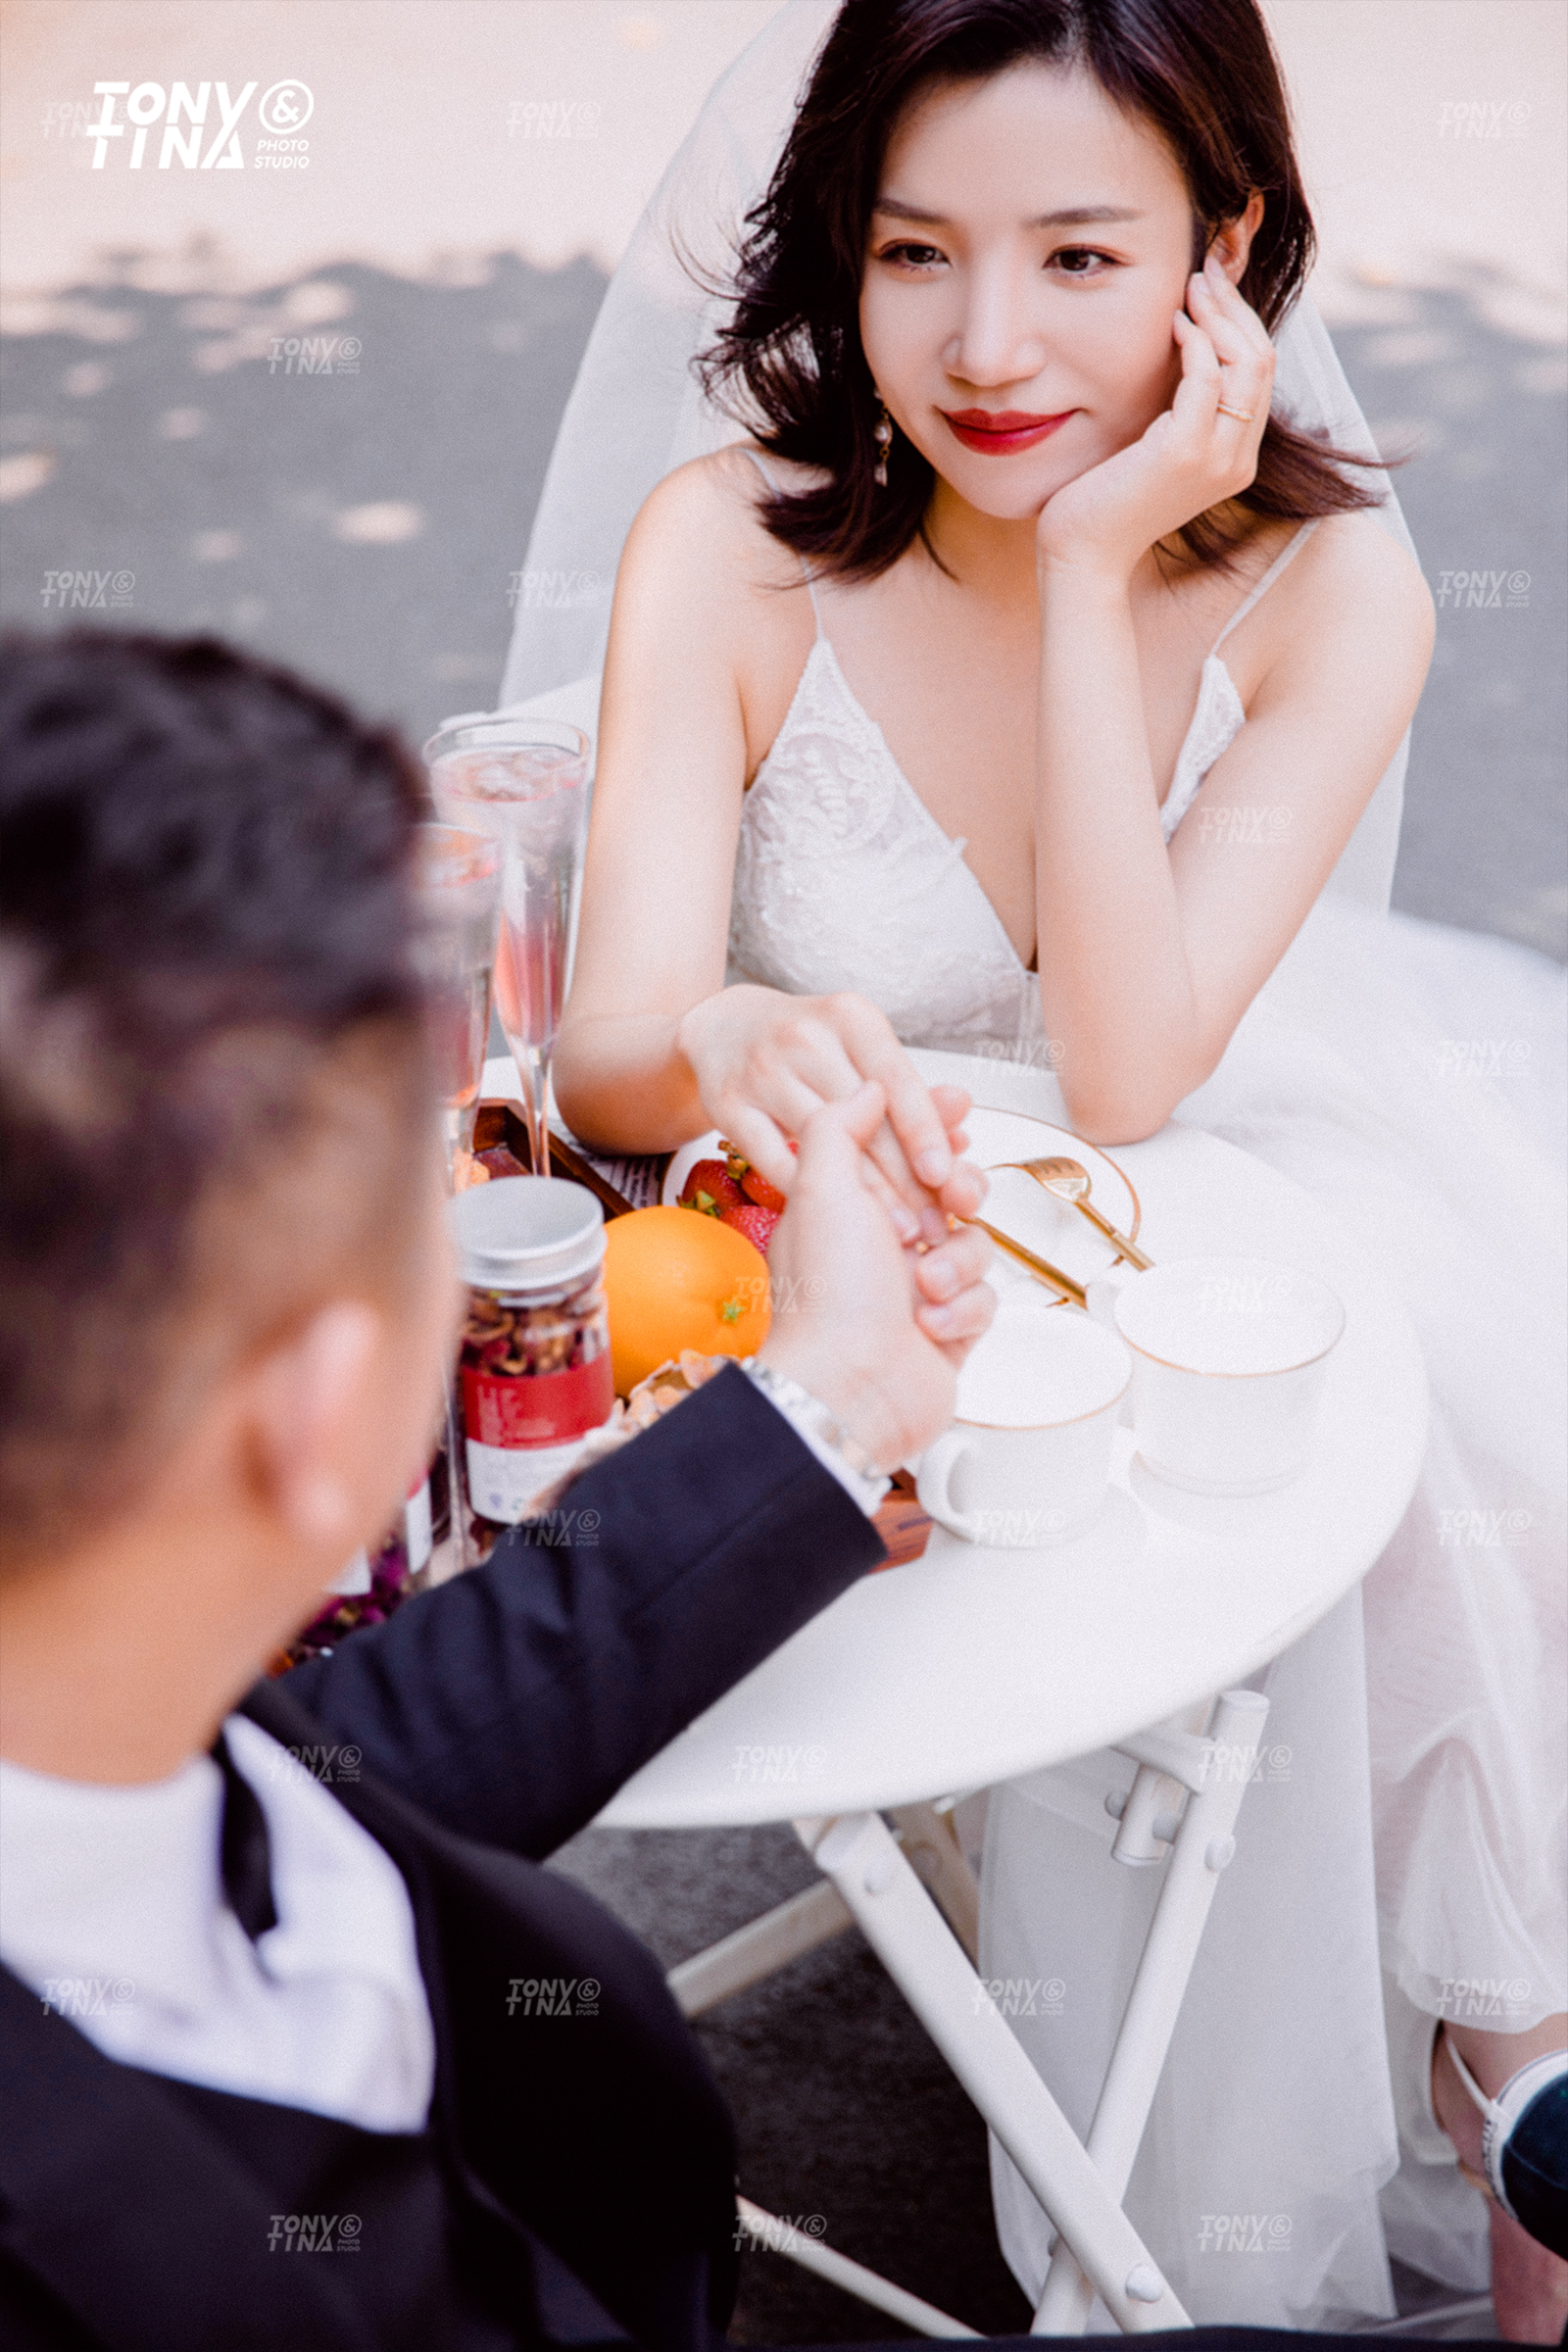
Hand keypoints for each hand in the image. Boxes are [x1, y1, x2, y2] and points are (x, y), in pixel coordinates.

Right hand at [676, 982, 985, 1237]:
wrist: (727, 1029)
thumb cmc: (812, 1047)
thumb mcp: (861, 1049)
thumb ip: (911, 1092)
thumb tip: (964, 1129)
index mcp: (850, 1017)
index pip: (896, 1079)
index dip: (923, 1131)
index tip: (945, 1177)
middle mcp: (803, 1037)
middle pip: (861, 1119)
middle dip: (902, 1179)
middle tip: (934, 1225)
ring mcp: (760, 1070)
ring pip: (822, 1144)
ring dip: (864, 1195)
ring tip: (899, 1234)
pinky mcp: (727, 1104)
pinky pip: (774, 1160)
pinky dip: (809, 1191)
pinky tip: (838, 1219)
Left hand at [757, 1081, 995, 1470]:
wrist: (847, 1389)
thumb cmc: (828, 1294)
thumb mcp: (822, 1188)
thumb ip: (839, 1126)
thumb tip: (866, 1086)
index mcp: (846, 1208)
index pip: (897, 1150)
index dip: (931, 1126)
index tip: (957, 1108)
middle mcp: (880, 1246)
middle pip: (948, 1193)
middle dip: (960, 1190)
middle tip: (956, 1196)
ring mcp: (915, 1290)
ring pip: (972, 1247)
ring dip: (957, 1262)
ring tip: (925, 1285)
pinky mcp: (946, 1332)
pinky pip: (982, 1300)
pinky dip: (963, 1311)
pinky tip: (931, 1326)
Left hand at [1034, 253, 1275, 582]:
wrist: (1083, 555)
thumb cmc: (1106, 501)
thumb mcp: (1154, 447)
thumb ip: (1179, 409)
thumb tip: (1183, 348)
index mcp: (1237, 458)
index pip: (1261, 374)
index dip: (1243, 321)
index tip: (1213, 287)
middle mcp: (1238, 460)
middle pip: (1263, 361)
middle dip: (1236, 307)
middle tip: (1205, 270)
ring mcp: (1216, 459)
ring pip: (1246, 364)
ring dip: (1219, 316)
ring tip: (1190, 286)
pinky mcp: (1183, 455)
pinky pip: (1206, 381)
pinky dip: (1194, 343)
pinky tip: (1173, 324)